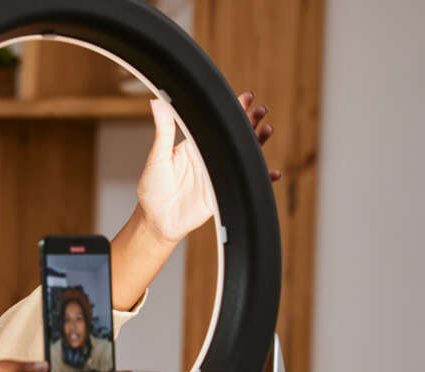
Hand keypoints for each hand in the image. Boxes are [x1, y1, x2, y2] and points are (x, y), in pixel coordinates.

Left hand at [135, 90, 279, 244]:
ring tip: (267, 130)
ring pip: (242, 156)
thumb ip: (163, 130)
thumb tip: (157, 102)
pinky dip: (260, 179)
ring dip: (257, 143)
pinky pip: (245, 184)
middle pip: (234, 137)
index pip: (216, 124)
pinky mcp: (223, 192)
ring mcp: (218, 175)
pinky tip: (272, 173)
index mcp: (194, 146)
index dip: (232, 111)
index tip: (245, 97)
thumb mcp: (157, 157)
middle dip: (250, 122)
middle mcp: (209, 158)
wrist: (156, 220)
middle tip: (261, 110)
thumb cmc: (152, 189)